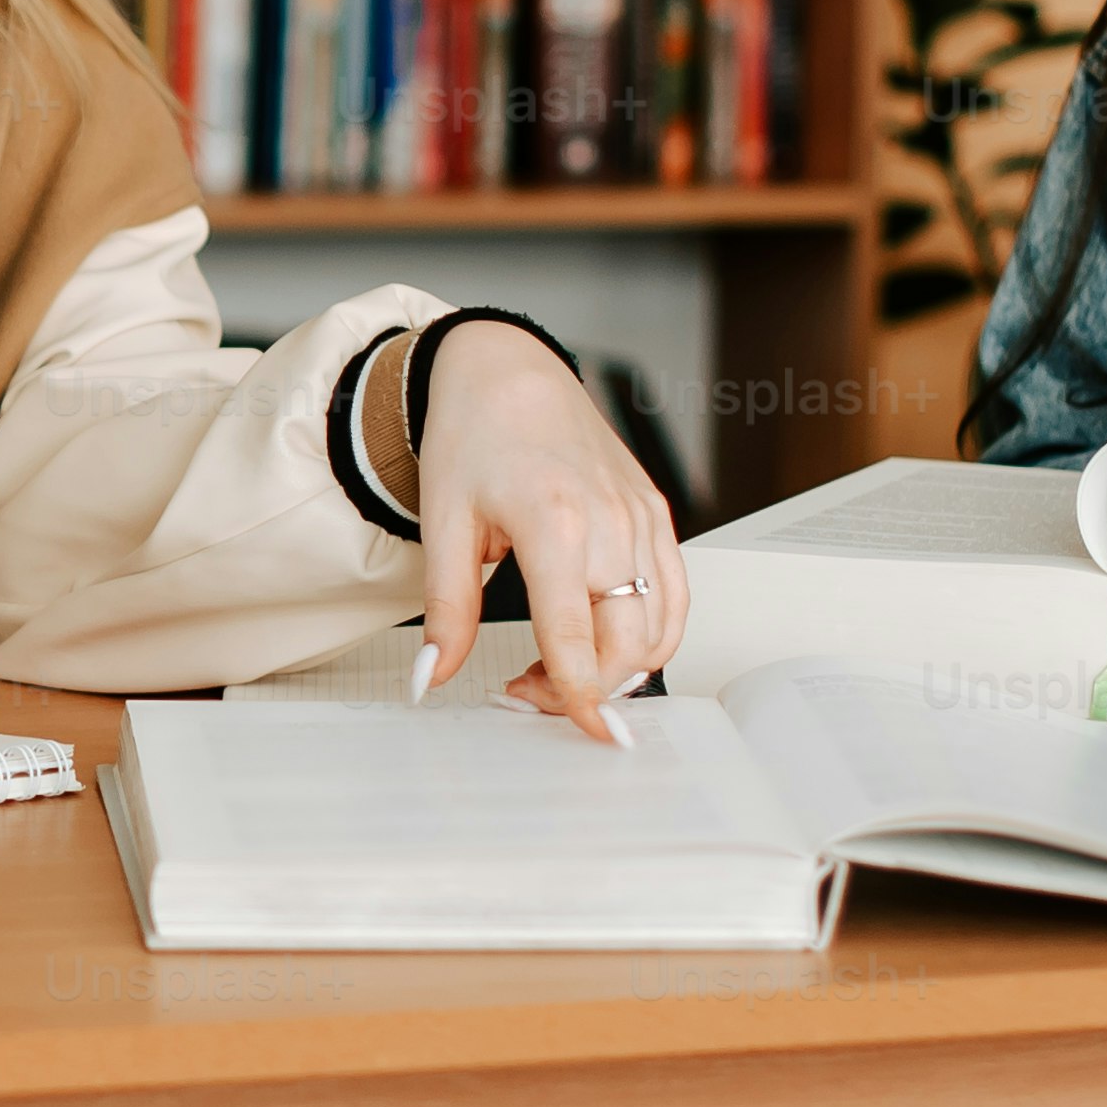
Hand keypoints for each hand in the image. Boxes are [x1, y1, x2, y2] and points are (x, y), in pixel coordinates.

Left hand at [411, 325, 686, 745]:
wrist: (509, 372)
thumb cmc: (474, 436)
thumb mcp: (443, 524)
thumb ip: (445, 611)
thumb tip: (431, 677)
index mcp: (554, 522)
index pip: (575, 636)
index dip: (576, 696)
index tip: (581, 733)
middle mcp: (610, 521)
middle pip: (626, 644)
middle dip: (586, 687)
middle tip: (530, 690)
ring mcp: (641, 518)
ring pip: (659, 627)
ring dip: (619, 668)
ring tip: (559, 665)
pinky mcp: (656, 514)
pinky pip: (674, 594)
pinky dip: (652, 633)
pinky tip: (606, 641)